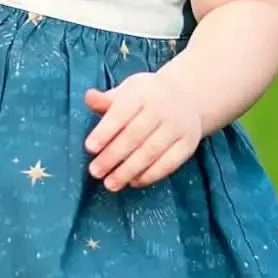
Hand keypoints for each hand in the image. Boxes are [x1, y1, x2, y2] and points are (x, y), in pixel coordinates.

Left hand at [83, 68, 202, 190]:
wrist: (186, 97)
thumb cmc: (144, 99)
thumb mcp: (126, 93)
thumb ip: (106, 101)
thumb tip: (89, 97)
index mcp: (142, 93)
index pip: (122, 112)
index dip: (105, 131)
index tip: (89, 148)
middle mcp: (163, 108)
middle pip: (135, 135)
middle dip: (113, 155)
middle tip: (95, 171)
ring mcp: (178, 126)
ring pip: (151, 152)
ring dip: (128, 170)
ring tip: (110, 184)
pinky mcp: (188, 144)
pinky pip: (169, 163)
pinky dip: (150, 175)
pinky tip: (133, 182)